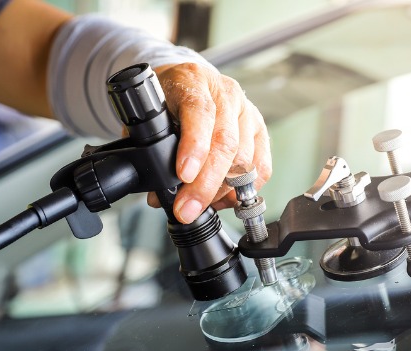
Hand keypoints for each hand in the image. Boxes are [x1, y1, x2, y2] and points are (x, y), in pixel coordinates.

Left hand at [149, 63, 271, 223]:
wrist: (187, 82)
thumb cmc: (167, 99)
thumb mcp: (150, 112)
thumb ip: (149, 147)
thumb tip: (160, 195)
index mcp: (194, 81)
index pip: (199, 112)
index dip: (194, 146)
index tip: (183, 175)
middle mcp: (225, 93)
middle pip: (226, 142)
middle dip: (205, 184)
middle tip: (187, 209)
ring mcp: (246, 112)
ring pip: (244, 159)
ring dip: (221, 191)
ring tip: (199, 205)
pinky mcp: (259, 131)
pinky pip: (261, 167)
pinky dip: (243, 190)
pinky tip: (224, 199)